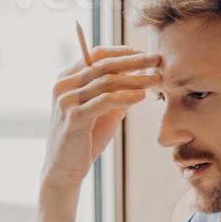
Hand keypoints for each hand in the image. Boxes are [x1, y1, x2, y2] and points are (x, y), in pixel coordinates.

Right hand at [35, 47, 160, 221]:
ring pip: (106, 81)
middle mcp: (63, 85)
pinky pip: (105, 100)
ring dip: (135, 79)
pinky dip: (126, 96)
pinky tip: (142, 96)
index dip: (122, 51)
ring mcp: (67, 100)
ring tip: (155, 79)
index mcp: (67, 78)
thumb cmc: (85, 139)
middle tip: (157, 59)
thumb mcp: (103, 111)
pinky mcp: (74, 117)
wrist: (64, 170)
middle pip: (103, 64)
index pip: (95, 54)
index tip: (144, 53)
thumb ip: (117, 92)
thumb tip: (142, 76)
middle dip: (133, 61)